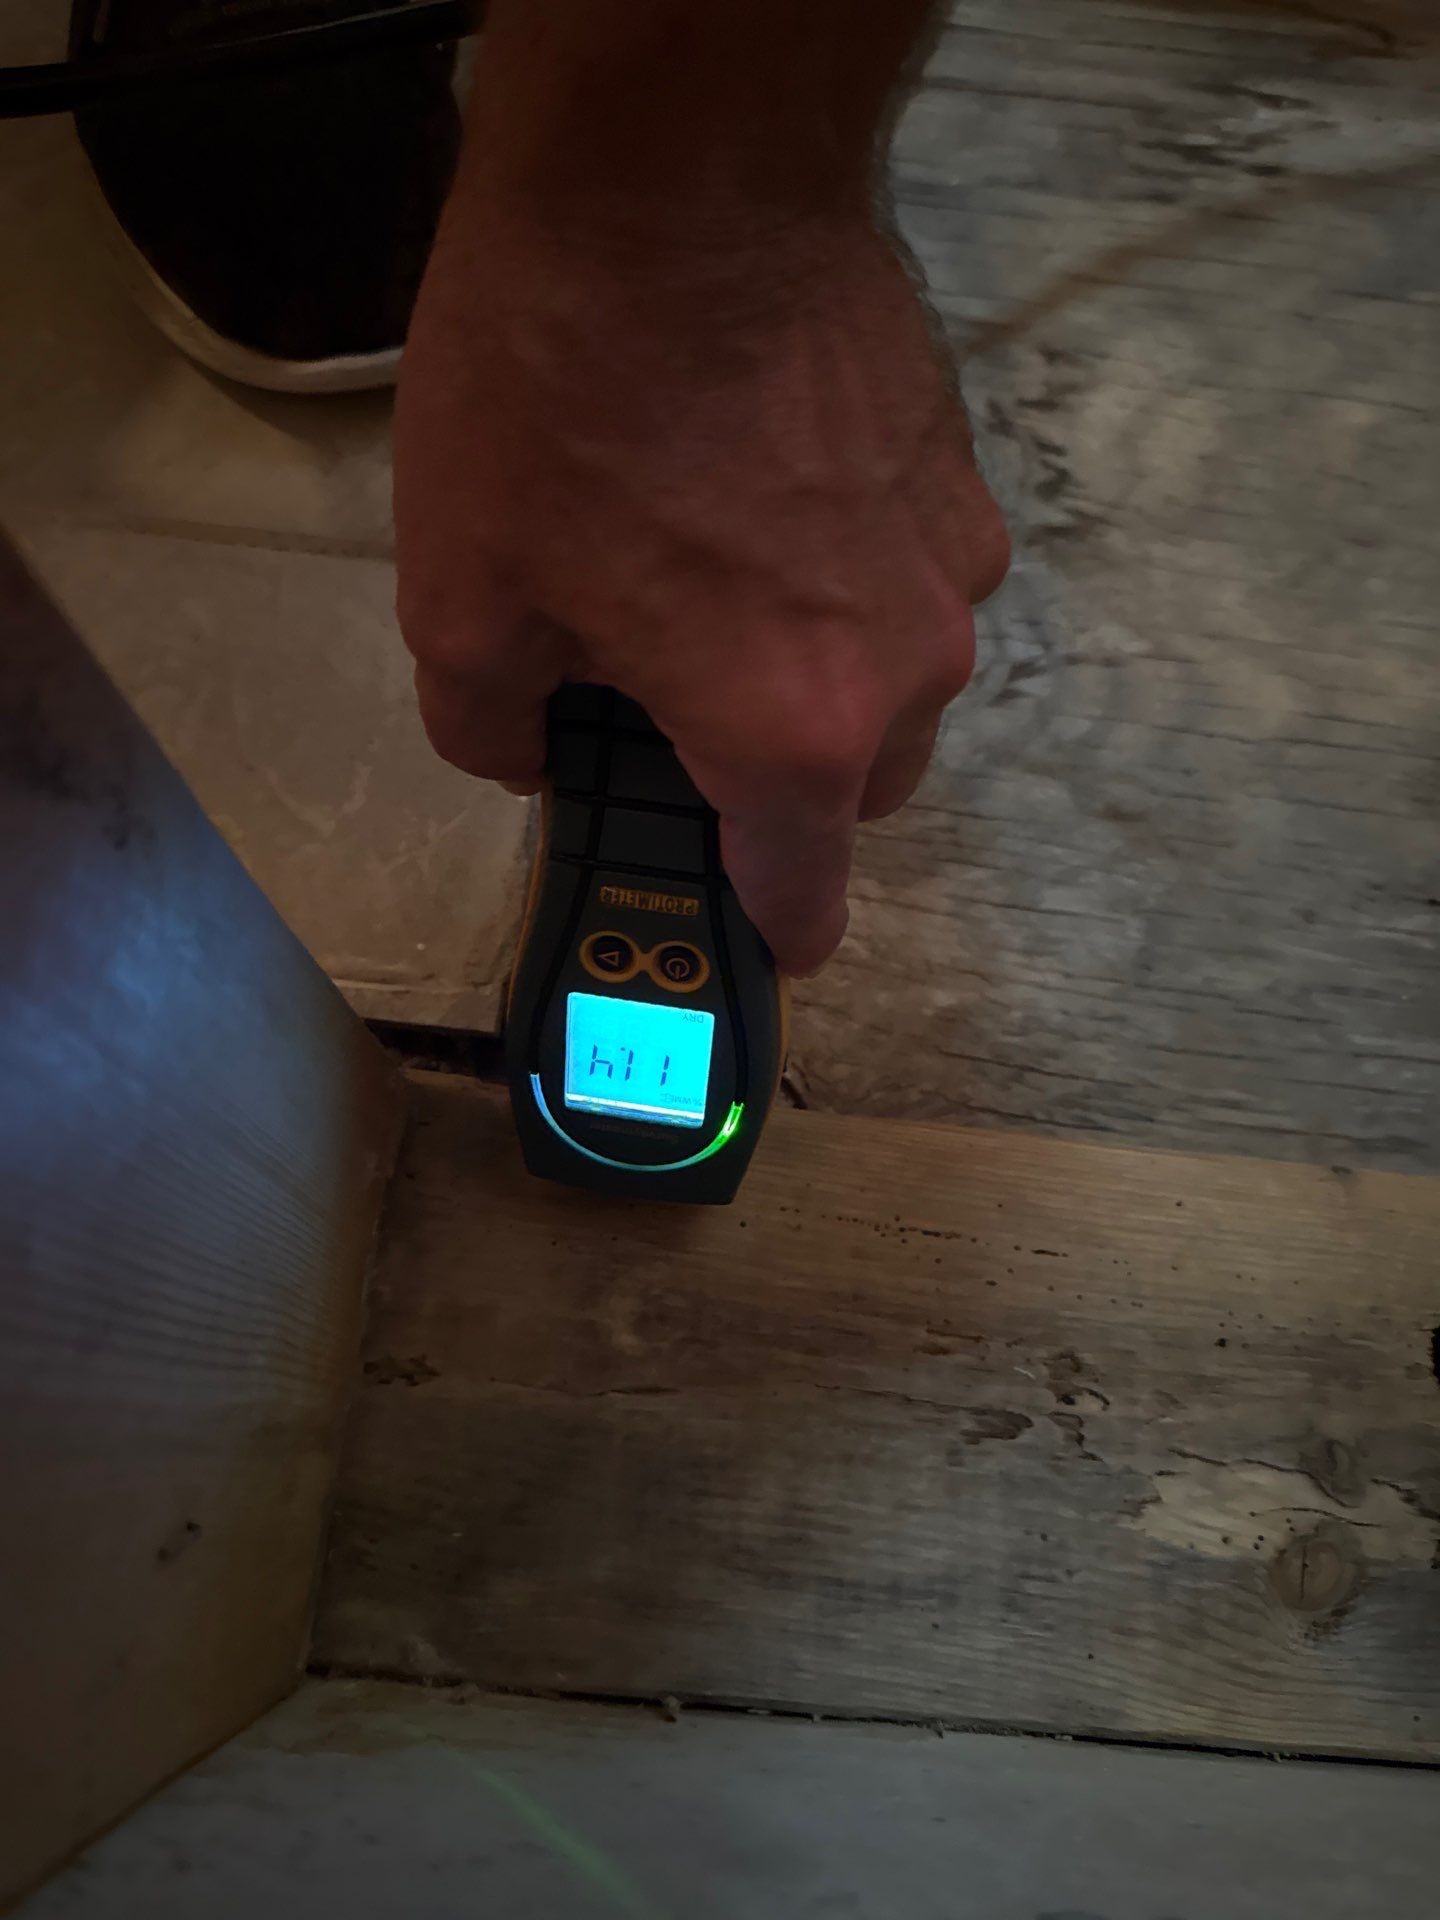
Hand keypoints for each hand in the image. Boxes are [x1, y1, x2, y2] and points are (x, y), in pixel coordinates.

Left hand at [394, 188, 1008, 974]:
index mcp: (789, 727)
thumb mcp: (460, 593)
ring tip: (708, 568)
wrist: (678, 171)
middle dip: (774, 778)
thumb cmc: (565, 389)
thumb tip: (529, 750)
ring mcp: (946, 558)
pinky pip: (900, 572)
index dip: (770, 931)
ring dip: (813, 666)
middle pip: (855, 789)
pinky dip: (840, 572)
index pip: (805, 890)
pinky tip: (754, 490)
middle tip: (674, 707)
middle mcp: (904, 662)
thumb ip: (490, 729)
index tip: (756, 942)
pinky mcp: (957, 466)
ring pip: (890, 677)